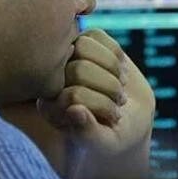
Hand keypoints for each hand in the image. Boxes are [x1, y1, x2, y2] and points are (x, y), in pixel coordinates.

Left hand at [39, 29, 154, 157]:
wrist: (128, 119)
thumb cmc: (112, 136)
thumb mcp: (104, 143)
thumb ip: (88, 134)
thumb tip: (75, 111)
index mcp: (49, 107)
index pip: (73, 95)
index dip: (101, 105)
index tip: (113, 120)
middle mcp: (52, 80)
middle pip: (78, 68)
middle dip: (109, 87)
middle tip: (120, 102)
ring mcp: (67, 58)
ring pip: (84, 44)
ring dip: (112, 67)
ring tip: (119, 87)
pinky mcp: (84, 43)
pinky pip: (97, 34)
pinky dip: (115, 53)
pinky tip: (120, 72)